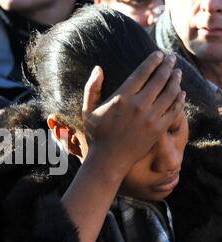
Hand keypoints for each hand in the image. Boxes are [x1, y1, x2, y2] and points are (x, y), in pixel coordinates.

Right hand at [82, 51, 184, 174]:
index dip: (153, 61)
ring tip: (177, 73)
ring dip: (176, 80)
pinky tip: (181, 93)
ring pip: (170, 92)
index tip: (159, 54)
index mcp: (121, 98)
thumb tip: (98, 68)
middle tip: (172, 59)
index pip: (142, 72)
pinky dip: (180, 99)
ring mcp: (150, 118)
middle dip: (168, 66)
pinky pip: (174, 110)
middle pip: (159, 79)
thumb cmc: (97, 134)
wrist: (108, 160)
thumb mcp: (88, 110)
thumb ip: (92, 88)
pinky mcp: (158, 129)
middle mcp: (138, 105)